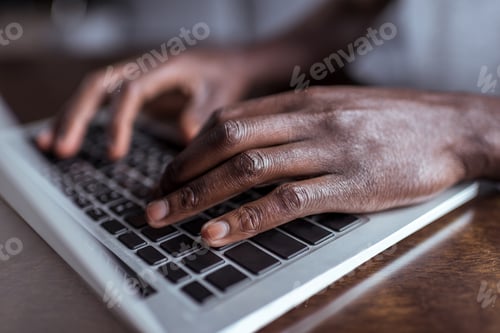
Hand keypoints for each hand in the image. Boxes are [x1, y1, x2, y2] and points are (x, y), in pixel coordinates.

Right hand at [36, 49, 251, 158]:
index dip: (118, 121)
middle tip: (62, 150)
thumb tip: (184, 136)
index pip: (130, 91)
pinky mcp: (132, 93)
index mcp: (162, 68)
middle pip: (98, 86)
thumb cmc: (223, 78)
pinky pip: (99, 102)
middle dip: (77, 117)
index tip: (115, 153)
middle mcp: (141, 69)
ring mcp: (133, 80)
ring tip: (50, 147)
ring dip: (70, 118)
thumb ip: (202, 113)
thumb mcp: (220, 94)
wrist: (226, 64)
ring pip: (92, 93)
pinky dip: (80, 119)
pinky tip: (65, 138)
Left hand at [146, 86, 486, 246]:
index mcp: (301, 102)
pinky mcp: (349, 184)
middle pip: (226, 141)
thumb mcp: (336, 109)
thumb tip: (250, 147)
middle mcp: (308, 121)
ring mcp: (327, 150)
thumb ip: (293, 124)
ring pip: (247, 169)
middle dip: (183, 172)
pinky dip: (246, 218)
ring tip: (167, 217)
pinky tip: (218, 233)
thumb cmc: (392, 122)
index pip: (230, 120)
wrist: (451, 127)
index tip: (170, 172)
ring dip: (200, 195)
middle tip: (155, 198)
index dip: (191, 148)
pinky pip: (286, 201)